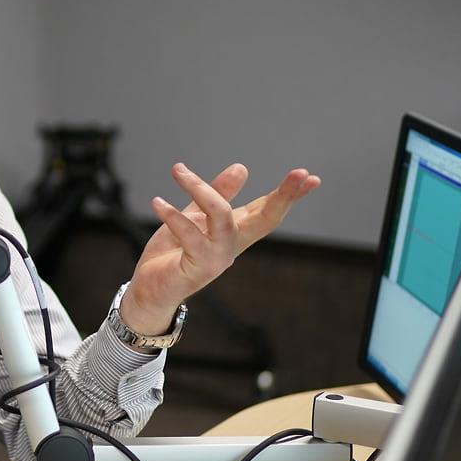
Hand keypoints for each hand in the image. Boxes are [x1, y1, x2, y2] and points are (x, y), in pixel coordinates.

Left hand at [119, 163, 319, 334]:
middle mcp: (231, 245)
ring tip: (178, 171)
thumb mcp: (194, 216)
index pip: (267, 210)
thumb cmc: (172, 255)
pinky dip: (173, 216)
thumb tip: (242, 168)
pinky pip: (191, 235)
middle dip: (284, 196)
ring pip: (222, 216)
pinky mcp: (198, 267)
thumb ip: (215, 194)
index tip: (311, 177)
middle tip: (300, 174)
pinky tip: (158, 203)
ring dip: (202, 189)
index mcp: (234, 232)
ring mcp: (218, 258)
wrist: (149, 292)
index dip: (288, 194)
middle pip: (266, 218)